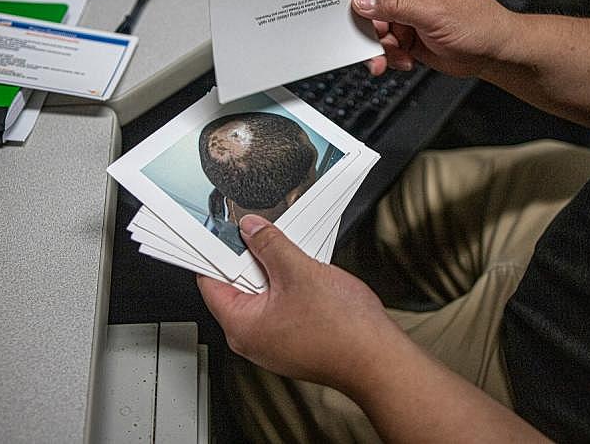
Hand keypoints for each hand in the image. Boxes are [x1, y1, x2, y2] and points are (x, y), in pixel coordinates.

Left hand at [197, 214, 402, 390]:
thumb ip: (270, 245)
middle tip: (271, 243)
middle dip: (254, 260)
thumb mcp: (300, 271)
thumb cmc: (343, 332)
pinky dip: (291, 289)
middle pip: (238, 286)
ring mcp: (273, 343)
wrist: (378, 359)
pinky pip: (282, 307)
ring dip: (278, 273)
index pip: (210, 282)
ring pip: (264, 295)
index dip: (215, 252)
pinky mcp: (293, 341)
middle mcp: (252, 339)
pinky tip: (311, 281)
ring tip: (298, 265)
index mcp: (241, 326)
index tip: (223, 233)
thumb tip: (252, 230)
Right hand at [353, 0, 515, 77]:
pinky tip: (404, 59)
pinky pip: (384, 45)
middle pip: (367, 0)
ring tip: (393, 55)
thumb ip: (395, 6)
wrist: (493, 53)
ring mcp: (406, 13)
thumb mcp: (433, 11)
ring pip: (374, 27)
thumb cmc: (479, 23)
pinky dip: (389, 56)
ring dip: (379, 46)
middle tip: (369, 36)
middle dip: (365, 22)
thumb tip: (363, 1)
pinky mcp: (407, 35)